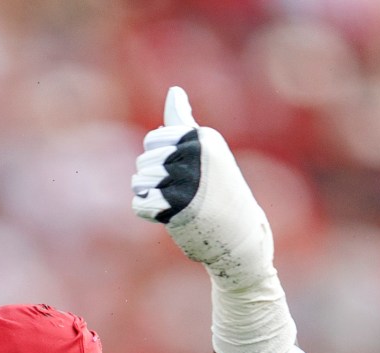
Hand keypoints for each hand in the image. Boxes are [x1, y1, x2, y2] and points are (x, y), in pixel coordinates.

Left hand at [130, 87, 274, 291]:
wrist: (241, 234)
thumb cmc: (220, 190)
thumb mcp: (207, 152)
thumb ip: (185, 124)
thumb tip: (174, 91)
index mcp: (202, 138)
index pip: (153, 139)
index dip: (159, 157)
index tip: (181, 169)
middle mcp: (195, 155)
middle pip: (143, 159)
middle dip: (152, 176)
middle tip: (177, 190)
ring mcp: (186, 181)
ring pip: (138, 181)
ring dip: (149, 194)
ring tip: (170, 201)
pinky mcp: (176, 208)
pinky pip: (139, 204)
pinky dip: (147, 212)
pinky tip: (165, 214)